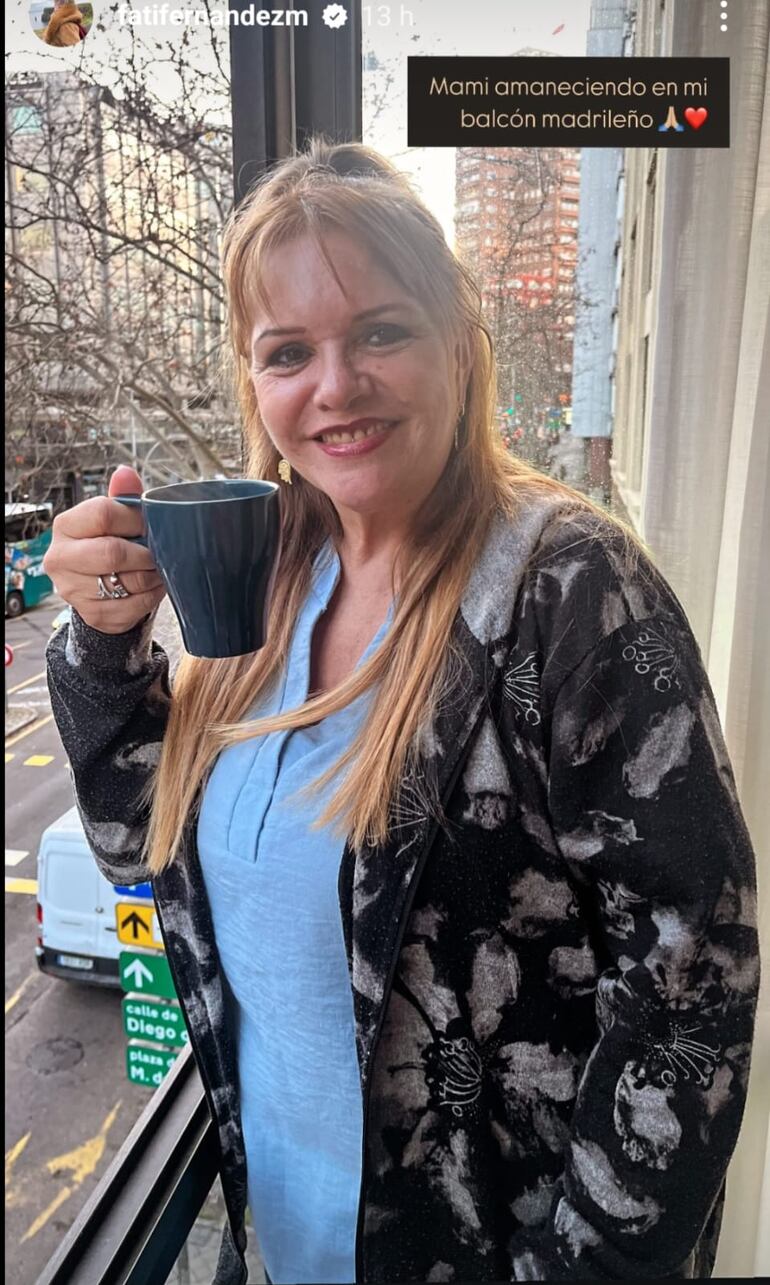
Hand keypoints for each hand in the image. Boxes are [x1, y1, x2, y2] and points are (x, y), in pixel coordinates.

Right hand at [43, 466, 165, 633]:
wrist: (101, 591)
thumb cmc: (111, 545)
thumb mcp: (115, 520)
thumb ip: (122, 498)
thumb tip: (126, 473)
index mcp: (66, 526)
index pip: (102, 513)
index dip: (134, 519)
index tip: (148, 525)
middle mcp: (60, 558)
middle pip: (112, 552)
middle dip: (144, 553)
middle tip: (156, 553)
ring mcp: (72, 589)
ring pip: (127, 582)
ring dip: (152, 576)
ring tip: (157, 570)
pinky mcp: (91, 614)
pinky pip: (133, 606)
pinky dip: (151, 596)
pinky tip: (152, 587)